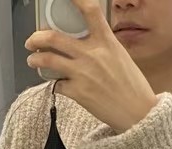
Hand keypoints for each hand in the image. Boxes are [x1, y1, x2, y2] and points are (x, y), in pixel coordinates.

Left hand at [25, 0, 157, 132]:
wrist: (138, 114)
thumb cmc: (133, 87)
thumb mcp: (121, 57)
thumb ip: (102, 46)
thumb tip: (86, 42)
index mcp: (106, 42)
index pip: (89, 11)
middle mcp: (92, 54)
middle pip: (54, 37)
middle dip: (37, 37)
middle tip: (32, 40)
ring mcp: (83, 73)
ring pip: (48, 59)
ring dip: (36, 59)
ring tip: (33, 60)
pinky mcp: (78, 93)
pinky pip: (57, 84)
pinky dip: (54, 83)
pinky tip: (56, 84)